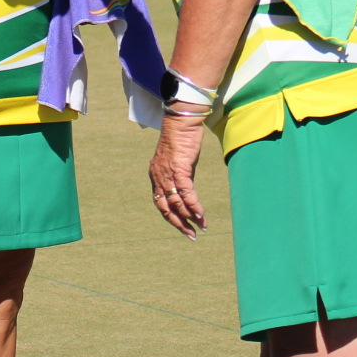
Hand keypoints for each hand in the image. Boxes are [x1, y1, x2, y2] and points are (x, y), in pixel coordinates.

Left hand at [148, 111, 207, 238]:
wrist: (182, 121)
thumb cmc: (182, 138)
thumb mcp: (180, 162)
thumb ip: (181, 177)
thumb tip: (188, 193)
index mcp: (156, 175)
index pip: (160, 203)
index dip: (171, 217)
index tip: (182, 227)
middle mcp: (158, 177)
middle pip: (166, 207)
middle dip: (179, 223)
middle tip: (190, 235)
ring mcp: (167, 174)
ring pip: (177, 203)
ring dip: (190, 217)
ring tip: (201, 227)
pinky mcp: (179, 169)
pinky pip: (185, 193)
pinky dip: (193, 206)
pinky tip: (200, 215)